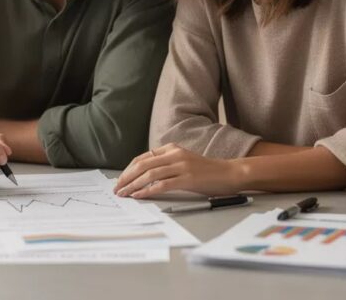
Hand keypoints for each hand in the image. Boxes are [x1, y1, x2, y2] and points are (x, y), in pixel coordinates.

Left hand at [113, 143, 240, 198]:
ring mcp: (181, 165)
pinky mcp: (188, 178)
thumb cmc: (205, 172)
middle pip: (143, 165)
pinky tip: (140, 196)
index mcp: (171, 148)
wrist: (228, 174)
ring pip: (150, 174)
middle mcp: (175, 154)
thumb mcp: (182, 162)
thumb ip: (165, 164)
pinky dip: (148, 191)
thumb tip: (143, 176)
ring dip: (134, 185)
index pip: (142, 158)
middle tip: (117, 188)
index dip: (128, 170)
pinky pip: (162, 184)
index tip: (120, 180)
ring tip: (125, 194)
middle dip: (126, 177)